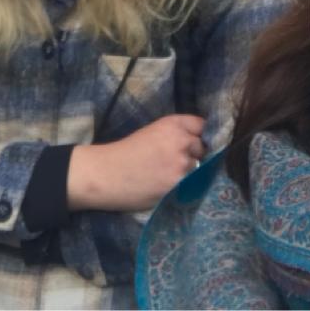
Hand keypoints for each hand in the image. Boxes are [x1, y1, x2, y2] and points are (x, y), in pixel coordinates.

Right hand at [67, 114, 205, 212]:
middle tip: (176, 162)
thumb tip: (199, 141)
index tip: (193, 142)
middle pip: (202, 147)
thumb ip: (177, 133)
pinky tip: (167, 186)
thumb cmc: (127, 152)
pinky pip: (190, 184)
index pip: (202, 125)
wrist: (107, 174)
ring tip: (169, 176)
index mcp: (174, 124)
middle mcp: (182, 140)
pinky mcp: (178, 185)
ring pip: (198, 168)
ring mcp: (181, 164)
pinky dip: (182, 186)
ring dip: (189, 172)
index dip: (198, 135)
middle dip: (194, 154)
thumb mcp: (154, 131)